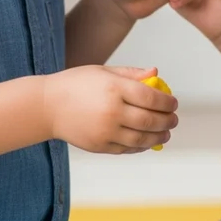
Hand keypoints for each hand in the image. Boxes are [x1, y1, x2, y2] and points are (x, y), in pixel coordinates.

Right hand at [44, 66, 178, 153]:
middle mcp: (112, 111)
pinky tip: (147, 141)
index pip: (151, 97)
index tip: (173, 102)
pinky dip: (141, 146)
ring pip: (142, 138)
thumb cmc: (76, 84)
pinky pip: (127, 149)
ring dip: (159, 137)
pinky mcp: (100, 146)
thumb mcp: (103, 71)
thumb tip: (156, 72)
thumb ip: (131, 73)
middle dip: (168, 121)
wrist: (46, 106)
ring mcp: (106, 131)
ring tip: (166, 133)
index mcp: (114, 88)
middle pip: (151, 120)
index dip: (167, 102)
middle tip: (174, 119)